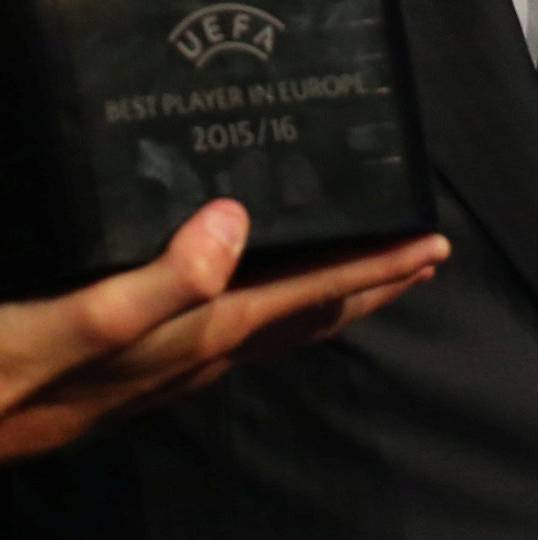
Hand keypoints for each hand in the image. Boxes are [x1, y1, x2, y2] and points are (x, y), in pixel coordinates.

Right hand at [0, 201, 447, 461]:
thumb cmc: (0, 376)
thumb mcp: (75, 323)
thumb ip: (158, 281)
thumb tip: (237, 224)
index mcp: (189, 339)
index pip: (303, 299)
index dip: (370, 272)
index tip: (431, 248)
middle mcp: (186, 358)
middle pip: (300, 319)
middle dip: (367, 288)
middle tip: (424, 259)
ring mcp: (156, 368)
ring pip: (266, 328)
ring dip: (322, 297)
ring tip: (364, 272)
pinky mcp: (123, 364)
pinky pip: (222, 331)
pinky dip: (262, 304)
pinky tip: (245, 290)